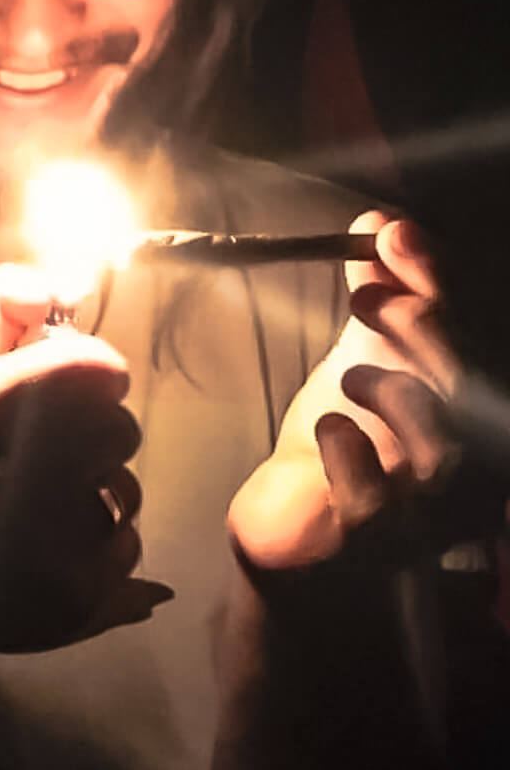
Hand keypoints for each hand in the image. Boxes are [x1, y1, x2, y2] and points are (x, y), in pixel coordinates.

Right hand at [0, 266, 156, 650]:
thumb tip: (57, 279)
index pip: (99, 368)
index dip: (84, 377)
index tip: (51, 398)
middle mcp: (16, 469)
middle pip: (120, 429)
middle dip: (91, 440)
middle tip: (36, 461)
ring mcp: (50, 539)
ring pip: (127, 492)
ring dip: (98, 497)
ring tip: (38, 511)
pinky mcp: (74, 594)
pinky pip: (127, 551)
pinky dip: (99, 553)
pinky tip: (46, 554)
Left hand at [229, 212, 461, 573]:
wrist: (293, 524)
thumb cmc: (344, 441)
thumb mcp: (365, 356)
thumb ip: (380, 295)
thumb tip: (383, 222)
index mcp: (475, 414)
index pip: (474, 342)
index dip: (437, 284)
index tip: (391, 233)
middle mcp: (470, 468)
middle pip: (471, 394)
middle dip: (427, 332)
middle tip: (372, 296)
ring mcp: (424, 515)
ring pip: (439, 455)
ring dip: (397, 396)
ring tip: (353, 375)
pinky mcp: (370, 547)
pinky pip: (375, 507)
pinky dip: (352, 460)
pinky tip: (332, 430)